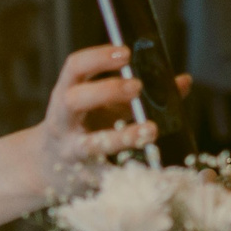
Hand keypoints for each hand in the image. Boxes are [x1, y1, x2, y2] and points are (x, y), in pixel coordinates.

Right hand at [0, 48, 192, 229]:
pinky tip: (153, 170)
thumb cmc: (84, 127)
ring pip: (92, 143)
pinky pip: (107, 175)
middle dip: (106, 91)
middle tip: (137, 86)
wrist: (46, 167)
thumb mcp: (104, 105)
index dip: (97, 58)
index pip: (75, 67)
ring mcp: (72, 150)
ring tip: (150, 130)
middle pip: (75, 100)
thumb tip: (183, 82)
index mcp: (67, 93)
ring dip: (122, 136)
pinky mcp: (83, 177)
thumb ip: (139, 94)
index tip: (124, 53)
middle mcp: (64, 120)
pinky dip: (130, 173)